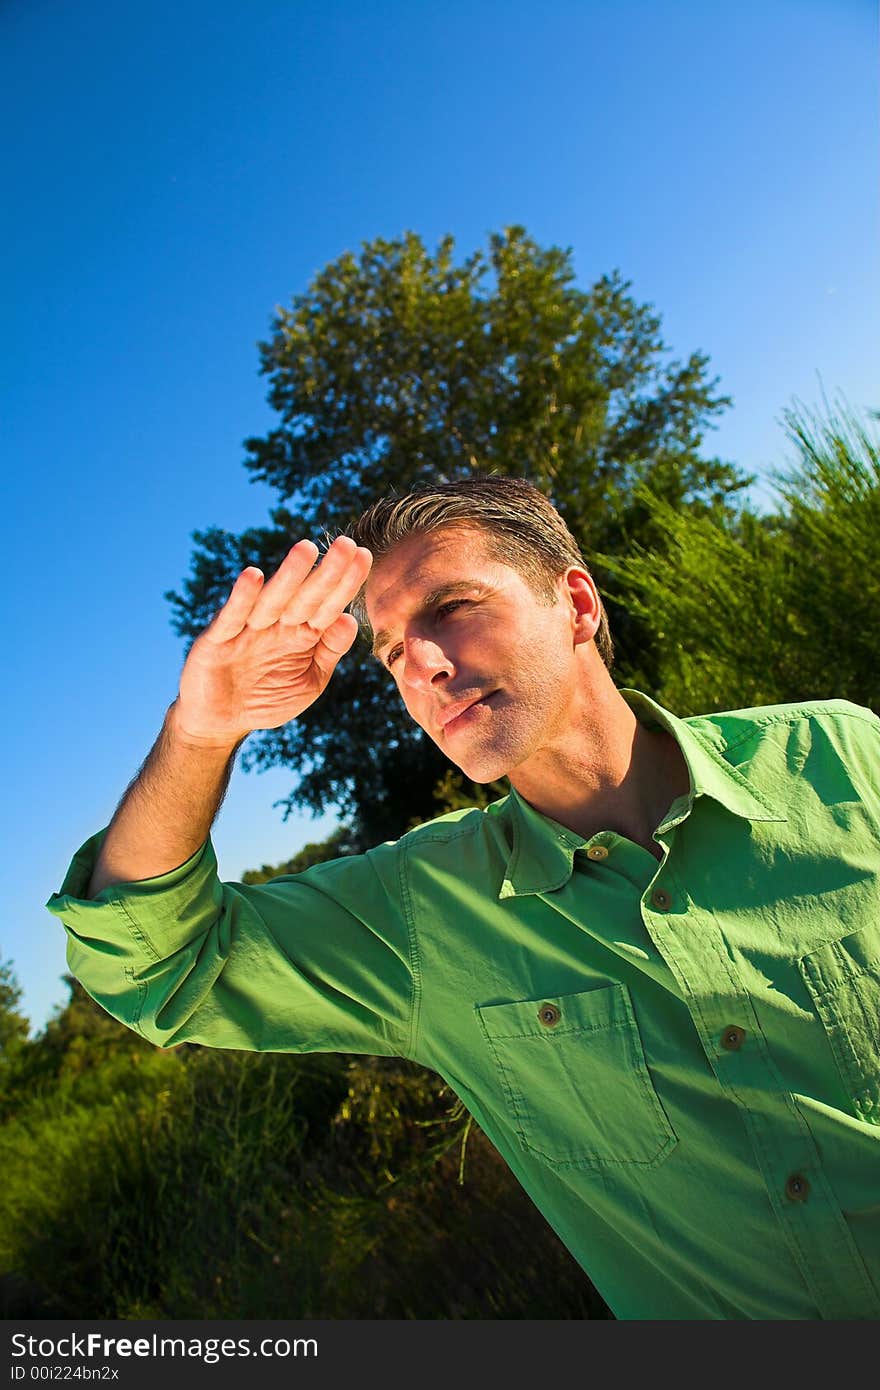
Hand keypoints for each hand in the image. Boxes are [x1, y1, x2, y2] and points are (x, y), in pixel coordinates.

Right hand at [173, 535, 372, 747]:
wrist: (221, 720)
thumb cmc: (268, 697)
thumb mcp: (310, 680)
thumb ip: (329, 651)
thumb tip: (350, 620)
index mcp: (303, 633)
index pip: (329, 605)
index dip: (345, 583)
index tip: (364, 556)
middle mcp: (278, 624)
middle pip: (306, 596)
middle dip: (327, 572)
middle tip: (346, 544)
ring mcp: (248, 629)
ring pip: (272, 600)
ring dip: (289, 575)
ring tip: (307, 549)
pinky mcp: (217, 638)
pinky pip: (233, 617)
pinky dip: (242, 598)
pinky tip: (253, 576)